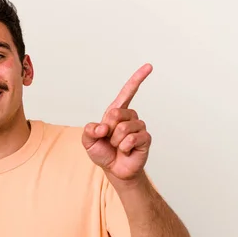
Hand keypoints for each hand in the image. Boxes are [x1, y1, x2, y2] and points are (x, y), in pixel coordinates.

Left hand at [82, 63, 152, 181]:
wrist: (114, 170)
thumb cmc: (103, 152)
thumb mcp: (88, 141)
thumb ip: (89, 130)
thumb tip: (102, 127)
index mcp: (116, 112)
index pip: (128, 92)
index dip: (137, 79)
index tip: (149, 66)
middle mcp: (130, 117)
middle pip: (116, 114)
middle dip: (108, 129)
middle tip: (109, 139)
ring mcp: (139, 127)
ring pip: (124, 128)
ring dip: (116, 141)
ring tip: (118, 147)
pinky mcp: (146, 138)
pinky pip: (132, 139)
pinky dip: (124, 147)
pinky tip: (126, 151)